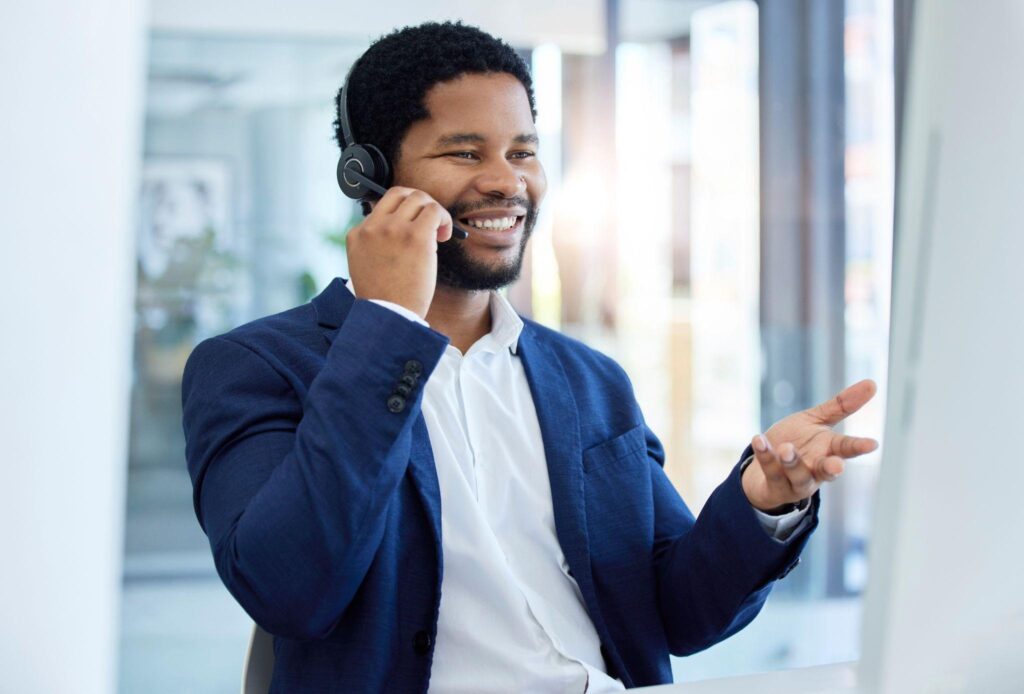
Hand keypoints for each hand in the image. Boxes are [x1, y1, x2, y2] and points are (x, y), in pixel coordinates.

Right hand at [346, 187, 453, 318]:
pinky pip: (434, 210)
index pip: (381, 207)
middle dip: (418, 202)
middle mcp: (372, 227)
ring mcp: (393, 229)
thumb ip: (376, 243)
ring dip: (433, 211)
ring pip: (418, 198)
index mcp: (357, 235)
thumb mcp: (367, 265)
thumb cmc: (385, 297)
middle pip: (399, 193)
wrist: (390, 315)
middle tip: (429, 222)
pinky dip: (443, 218)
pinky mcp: (415, 236)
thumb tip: (403, 225)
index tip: (412, 228)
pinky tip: (444, 235)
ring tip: (438, 232)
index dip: (402, 214)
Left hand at [741, 379, 878, 511]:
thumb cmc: (796, 441)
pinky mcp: (775, 486)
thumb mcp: (816, 420)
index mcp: (829, 451)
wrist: (765, 466)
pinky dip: (765, 456)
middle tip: (837, 466)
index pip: (847, 448)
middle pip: (827, 470)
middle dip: (832, 469)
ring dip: (793, 462)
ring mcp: (796, 480)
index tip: (871, 444)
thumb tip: (872, 383)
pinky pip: (771, 472)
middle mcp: (816, 468)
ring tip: (786, 449)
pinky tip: (759, 440)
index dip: (859, 446)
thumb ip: (841, 406)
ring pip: (798, 475)